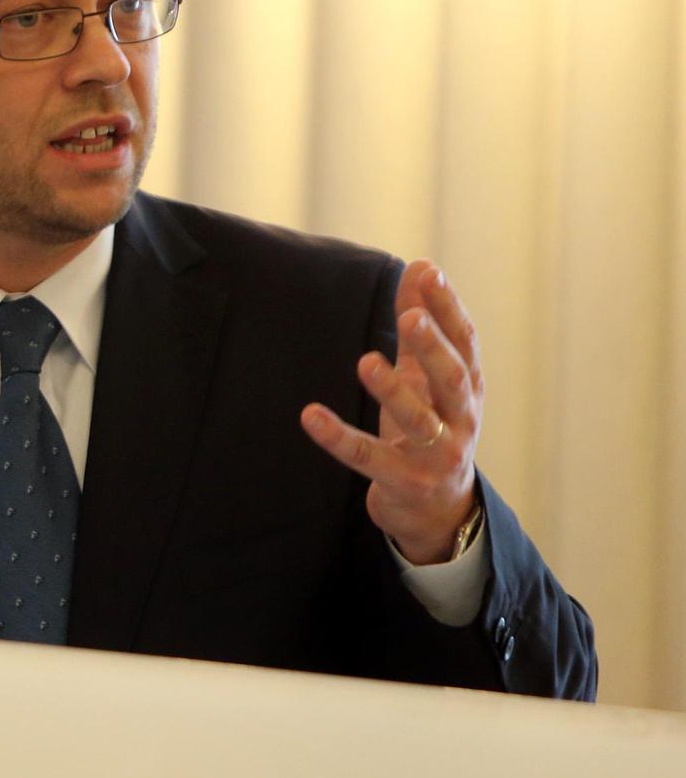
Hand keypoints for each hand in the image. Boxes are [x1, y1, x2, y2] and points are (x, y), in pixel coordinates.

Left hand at [300, 260, 483, 564]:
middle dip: (432, 347)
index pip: (465, 344)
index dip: (448, 309)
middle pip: (452, 379)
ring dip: (394, 391)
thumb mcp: (426, 378)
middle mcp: (460, 420)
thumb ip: (419, 327)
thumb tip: (421, 266)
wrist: (438, 511)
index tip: (430, 273)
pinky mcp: (405, 482)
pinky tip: (310, 416)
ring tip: (366, 362)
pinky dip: (339, 438)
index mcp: (466, 389)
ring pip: (419, 420)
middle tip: (411, 317)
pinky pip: (368, 458)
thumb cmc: (430, 430)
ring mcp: (436, 455)